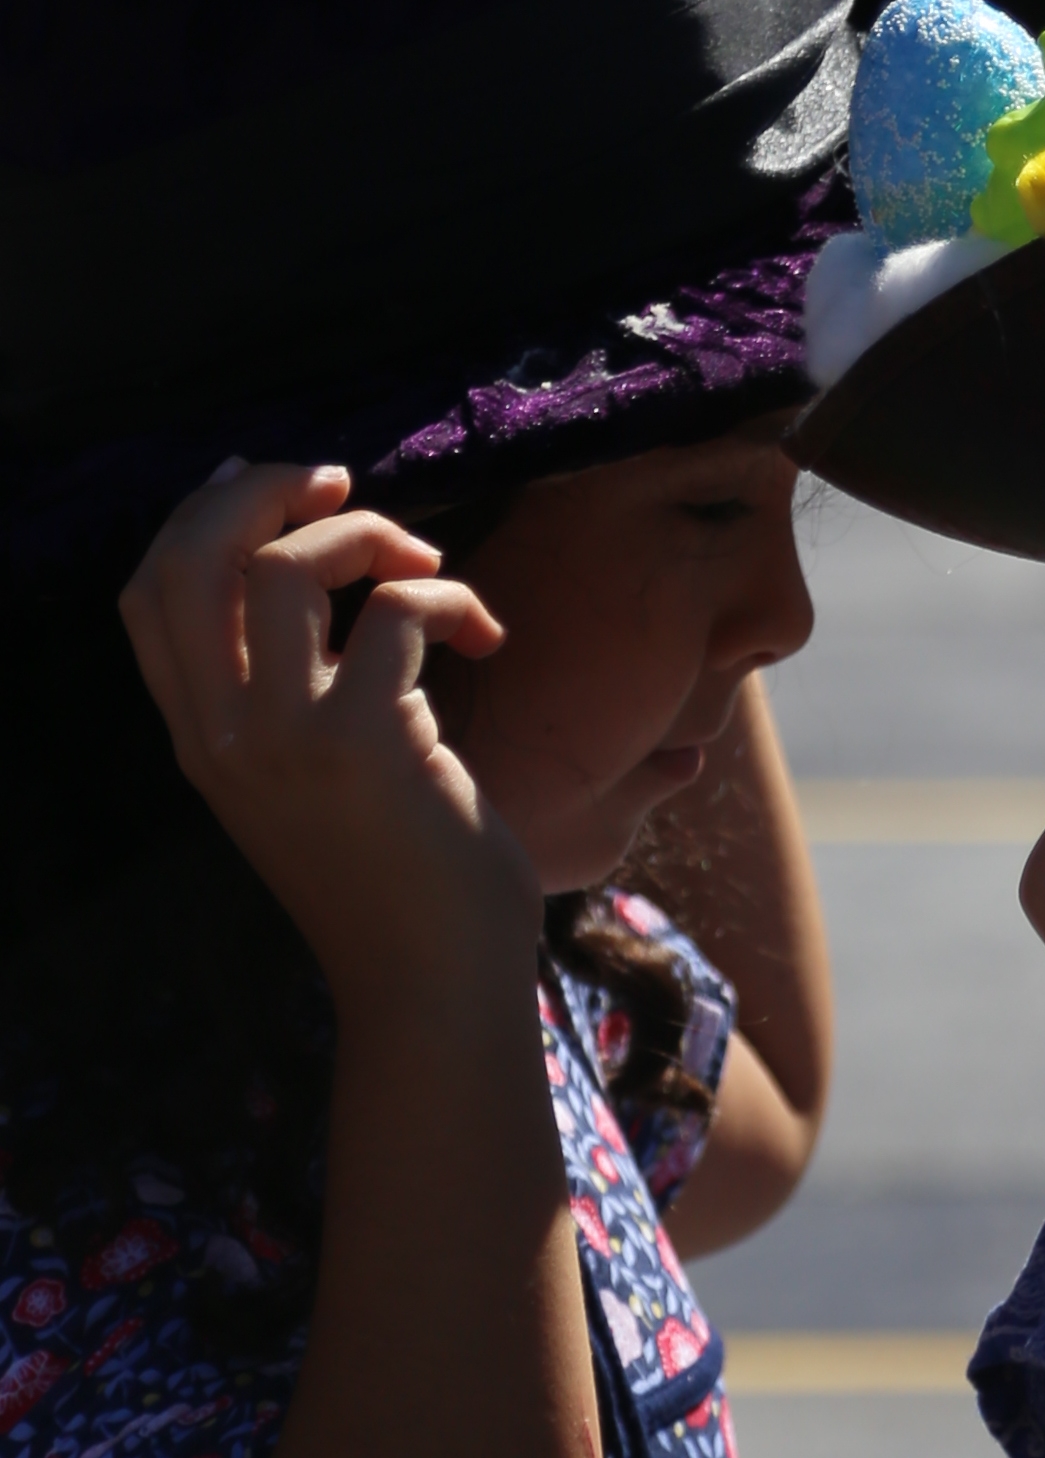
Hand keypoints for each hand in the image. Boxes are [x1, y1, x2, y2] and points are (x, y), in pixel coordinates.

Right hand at [121, 462, 538, 1007]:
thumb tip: (289, 553)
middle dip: (265, 490)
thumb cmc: (393, 866)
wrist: (432, 978)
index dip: (200, 515)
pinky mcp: (365, 743)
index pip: (147, 594)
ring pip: (286, 565)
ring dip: (368, 532)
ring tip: (424, 566)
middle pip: (194, 560)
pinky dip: (451, 596)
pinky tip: (485, 638)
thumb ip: (286, 682)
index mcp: (202, 739)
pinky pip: (399, 607)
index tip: (271, 480)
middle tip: (339, 482)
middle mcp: (224, 736)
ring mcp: (286, 739)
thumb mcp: (306, 769)